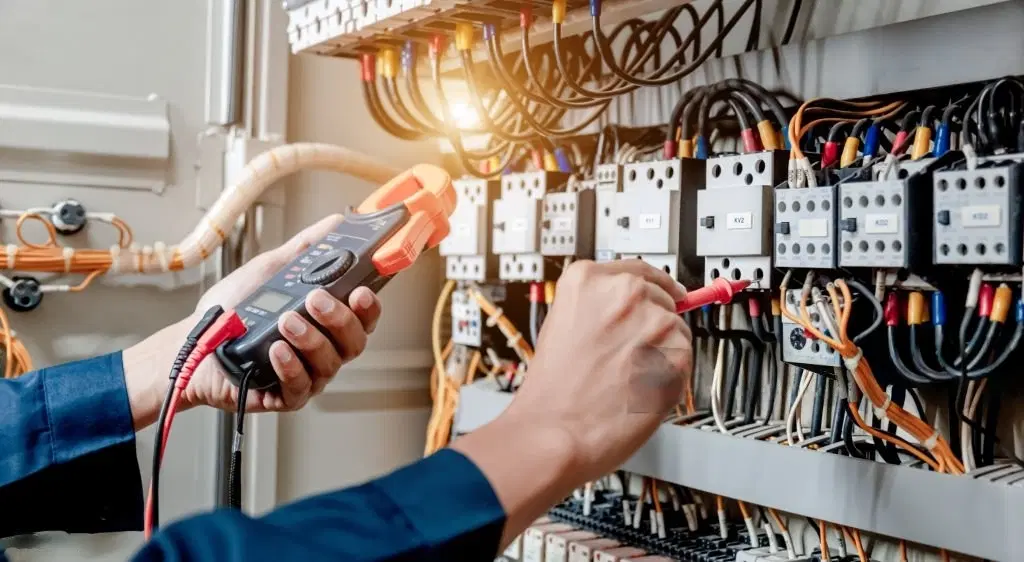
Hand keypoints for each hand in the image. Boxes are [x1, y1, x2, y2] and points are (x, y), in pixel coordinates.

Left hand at [124, 215, 381, 428]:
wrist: (193, 341)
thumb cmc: (233, 309)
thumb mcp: (272, 270)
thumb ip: (307, 248)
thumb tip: (336, 223)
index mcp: (327, 321)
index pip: (364, 317)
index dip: (369, 307)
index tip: (361, 291)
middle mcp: (323, 349)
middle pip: (354, 342)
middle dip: (339, 319)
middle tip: (316, 299)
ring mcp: (307, 374)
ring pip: (329, 363)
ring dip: (311, 339)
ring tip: (286, 320)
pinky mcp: (285, 395)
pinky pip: (300, 387)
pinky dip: (291, 366)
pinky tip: (277, 349)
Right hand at [452, 259, 691, 544]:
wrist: (553, 432)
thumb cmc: (552, 392)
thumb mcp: (562, 325)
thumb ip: (597, 307)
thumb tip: (632, 306)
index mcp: (587, 279)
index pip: (638, 269)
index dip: (653, 286)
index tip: (664, 291)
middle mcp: (623, 292)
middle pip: (661, 297)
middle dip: (652, 325)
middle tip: (628, 355)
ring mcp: (652, 321)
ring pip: (677, 329)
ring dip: (662, 351)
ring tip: (626, 377)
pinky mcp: (675, 353)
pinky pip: (685, 359)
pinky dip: (670, 375)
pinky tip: (639, 388)